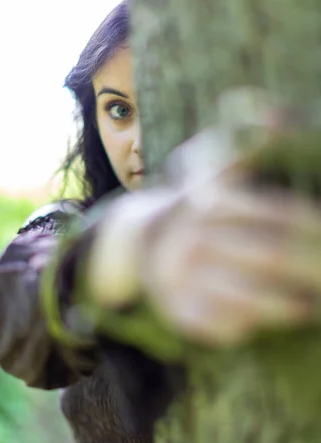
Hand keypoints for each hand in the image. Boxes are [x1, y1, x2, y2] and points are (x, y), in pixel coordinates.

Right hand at [88, 144, 320, 347]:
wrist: (139, 242)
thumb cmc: (194, 205)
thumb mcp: (213, 163)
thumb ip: (249, 142)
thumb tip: (275, 114)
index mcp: (210, 198)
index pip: (281, 215)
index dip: (315, 228)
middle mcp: (193, 236)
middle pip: (272, 256)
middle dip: (314, 270)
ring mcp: (182, 276)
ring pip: (249, 298)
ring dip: (289, 306)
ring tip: (312, 308)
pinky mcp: (176, 309)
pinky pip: (220, 326)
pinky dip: (250, 328)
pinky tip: (269, 324)